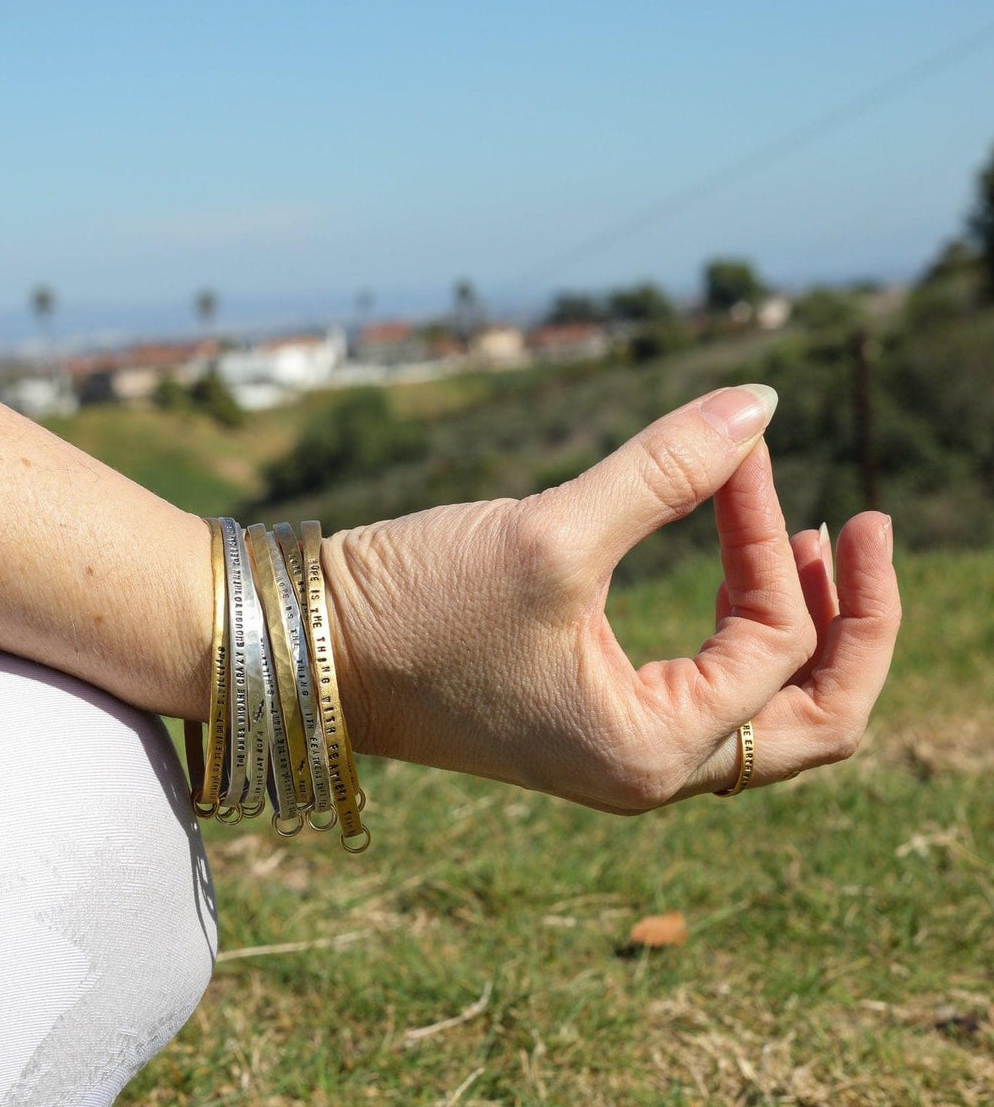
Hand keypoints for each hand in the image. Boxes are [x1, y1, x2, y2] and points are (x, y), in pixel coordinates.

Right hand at [321, 385, 900, 813]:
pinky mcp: (587, 715)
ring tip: (813, 538)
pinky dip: (742, 633)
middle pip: (815, 720)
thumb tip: (760, 403)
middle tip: (864, 528)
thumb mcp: (550, 535)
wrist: (307, 648)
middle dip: (857, 624)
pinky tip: (739, 567)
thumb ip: (663, 470)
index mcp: (648, 751)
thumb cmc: (415, 607)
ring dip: (805, 627)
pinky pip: (709, 690)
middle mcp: (646, 769)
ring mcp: (618, 747)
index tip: (739, 451)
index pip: (780, 648)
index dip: (773, 538)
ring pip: (768, 712)